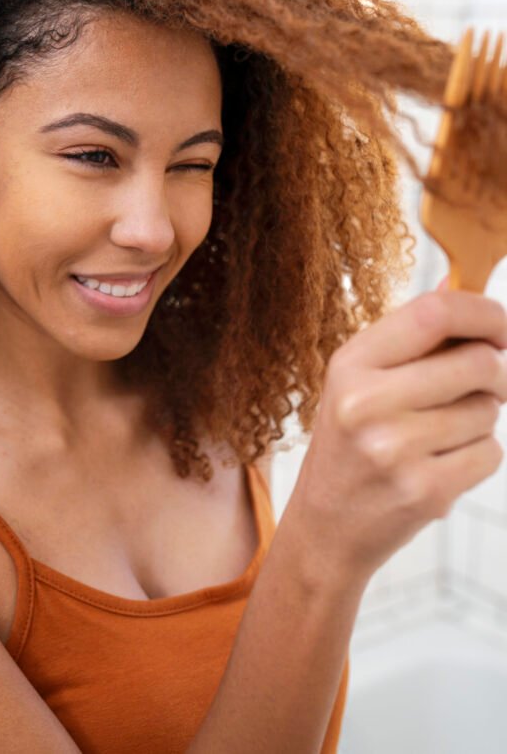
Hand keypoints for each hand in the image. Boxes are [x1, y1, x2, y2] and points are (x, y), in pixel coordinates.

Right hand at [289, 282, 506, 583]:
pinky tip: (441, 463)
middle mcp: (367, 402)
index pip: (435, 313)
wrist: (325, 528)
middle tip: (478, 387)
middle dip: (494, 373)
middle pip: (479, 362)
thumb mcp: (358, 382)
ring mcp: (396, 449)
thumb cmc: (348, 445)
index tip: (503, 327)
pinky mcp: (425, 491)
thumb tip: (459, 285)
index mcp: (350, 365)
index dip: (485, 313)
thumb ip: (409, 338)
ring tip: (437, 435)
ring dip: (480, 418)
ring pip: (489, 410)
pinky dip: (479, 454)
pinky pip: (491, 452)